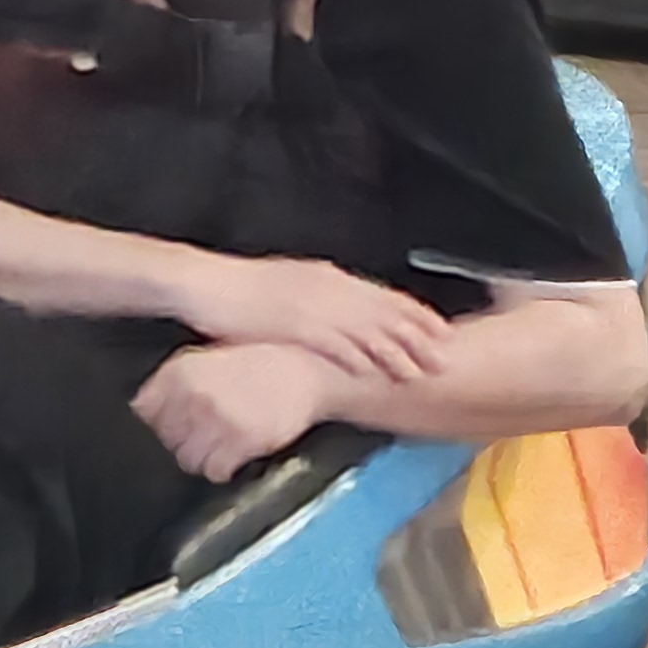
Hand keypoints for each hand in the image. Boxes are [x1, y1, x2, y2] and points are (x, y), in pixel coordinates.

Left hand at [134, 341, 331, 482]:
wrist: (307, 370)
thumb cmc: (260, 361)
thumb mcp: (209, 355)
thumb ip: (174, 379)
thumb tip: (141, 408)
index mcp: (181, 371)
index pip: (143, 411)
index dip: (155, 422)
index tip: (169, 424)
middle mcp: (194, 395)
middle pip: (163, 438)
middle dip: (178, 439)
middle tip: (200, 433)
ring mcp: (217, 420)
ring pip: (186, 458)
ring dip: (200, 456)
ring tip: (217, 443)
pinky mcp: (241, 443)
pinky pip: (214, 471)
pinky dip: (221, 468)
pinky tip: (232, 454)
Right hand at [179, 253, 452, 378]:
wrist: (203, 282)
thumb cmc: (240, 289)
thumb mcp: (288, 286)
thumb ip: (318, 298)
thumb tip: (340, 313)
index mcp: (327, 277)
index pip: (382, 295)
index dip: (414, 313)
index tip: (439, 327)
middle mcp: (326, 287)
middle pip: (383, 311)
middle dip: (417, 333)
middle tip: (444, 352)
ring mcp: (311, 305)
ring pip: (365, 328)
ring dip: (395, 350)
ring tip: (418, 368)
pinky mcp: (292, 324)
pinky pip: (331, 342)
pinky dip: (355, 355)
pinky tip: (372, 370)